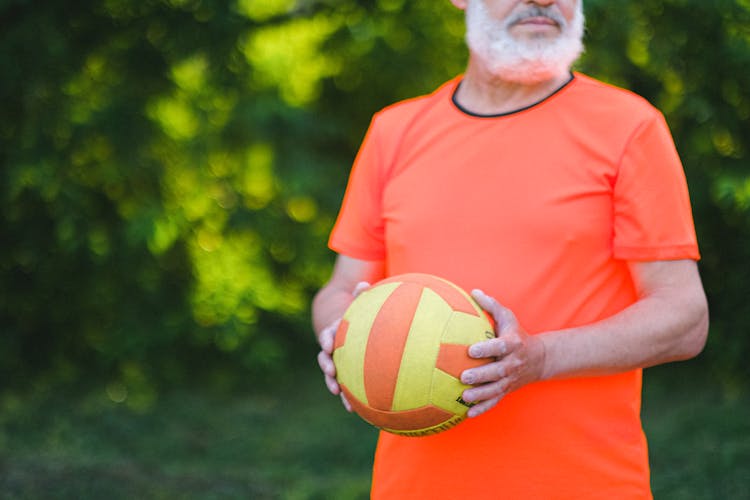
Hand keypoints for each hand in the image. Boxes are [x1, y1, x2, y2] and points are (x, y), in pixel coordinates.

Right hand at [316, 281, 370, 411]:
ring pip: (332, 374)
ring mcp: (338, 362)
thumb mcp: (360, 304)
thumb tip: (363, 283)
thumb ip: (361, 295)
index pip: (327, 334)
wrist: (355, 330)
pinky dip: (348, 397)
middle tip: (331, 370)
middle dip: (326, 364)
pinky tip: (354, 409)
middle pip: (324, 357)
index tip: (328, 344)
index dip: (326, 339)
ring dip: (333, 383)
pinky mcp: (346, 375)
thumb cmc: (360, 315)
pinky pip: (345, 386)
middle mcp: (333, 349)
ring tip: (339, 392)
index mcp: (335, 331)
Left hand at [460, 289, 545, 417]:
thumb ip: (491, 305)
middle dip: (481, 375)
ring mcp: (510, 379)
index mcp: (512, 344)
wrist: (539, 358)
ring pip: (495, 389)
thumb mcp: (508, 317)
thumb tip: (473, 291)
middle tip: (463, 376)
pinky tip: (468, 413)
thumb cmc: (516, 334)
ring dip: (480, 394)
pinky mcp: (507, 390)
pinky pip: (495, 401)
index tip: (471, 349)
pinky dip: (483, 408)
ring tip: (464, 396)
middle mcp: (512, 363)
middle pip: (497, 371)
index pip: (499, 347)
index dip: (486, 349)